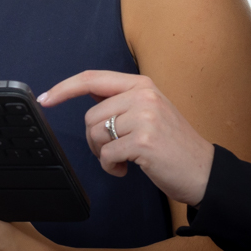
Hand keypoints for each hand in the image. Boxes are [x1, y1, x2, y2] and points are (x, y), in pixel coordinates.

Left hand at [40, 70, 214, 206]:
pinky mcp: (143, 141)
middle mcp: (143, 95)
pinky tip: (128, 169)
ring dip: (104, 155)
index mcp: (142, 84)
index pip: (93, 79)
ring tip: (124, 159)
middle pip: (90, 116)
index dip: (65, 88)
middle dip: (94, 140)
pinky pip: (106, 155)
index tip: (46, 98)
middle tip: (113, 151)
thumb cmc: (173, 145)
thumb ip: (121, 100)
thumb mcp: (150, 110)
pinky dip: (111, 168)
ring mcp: (145, 117)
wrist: (204, 171)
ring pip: (96, 136)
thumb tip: (86, 92)